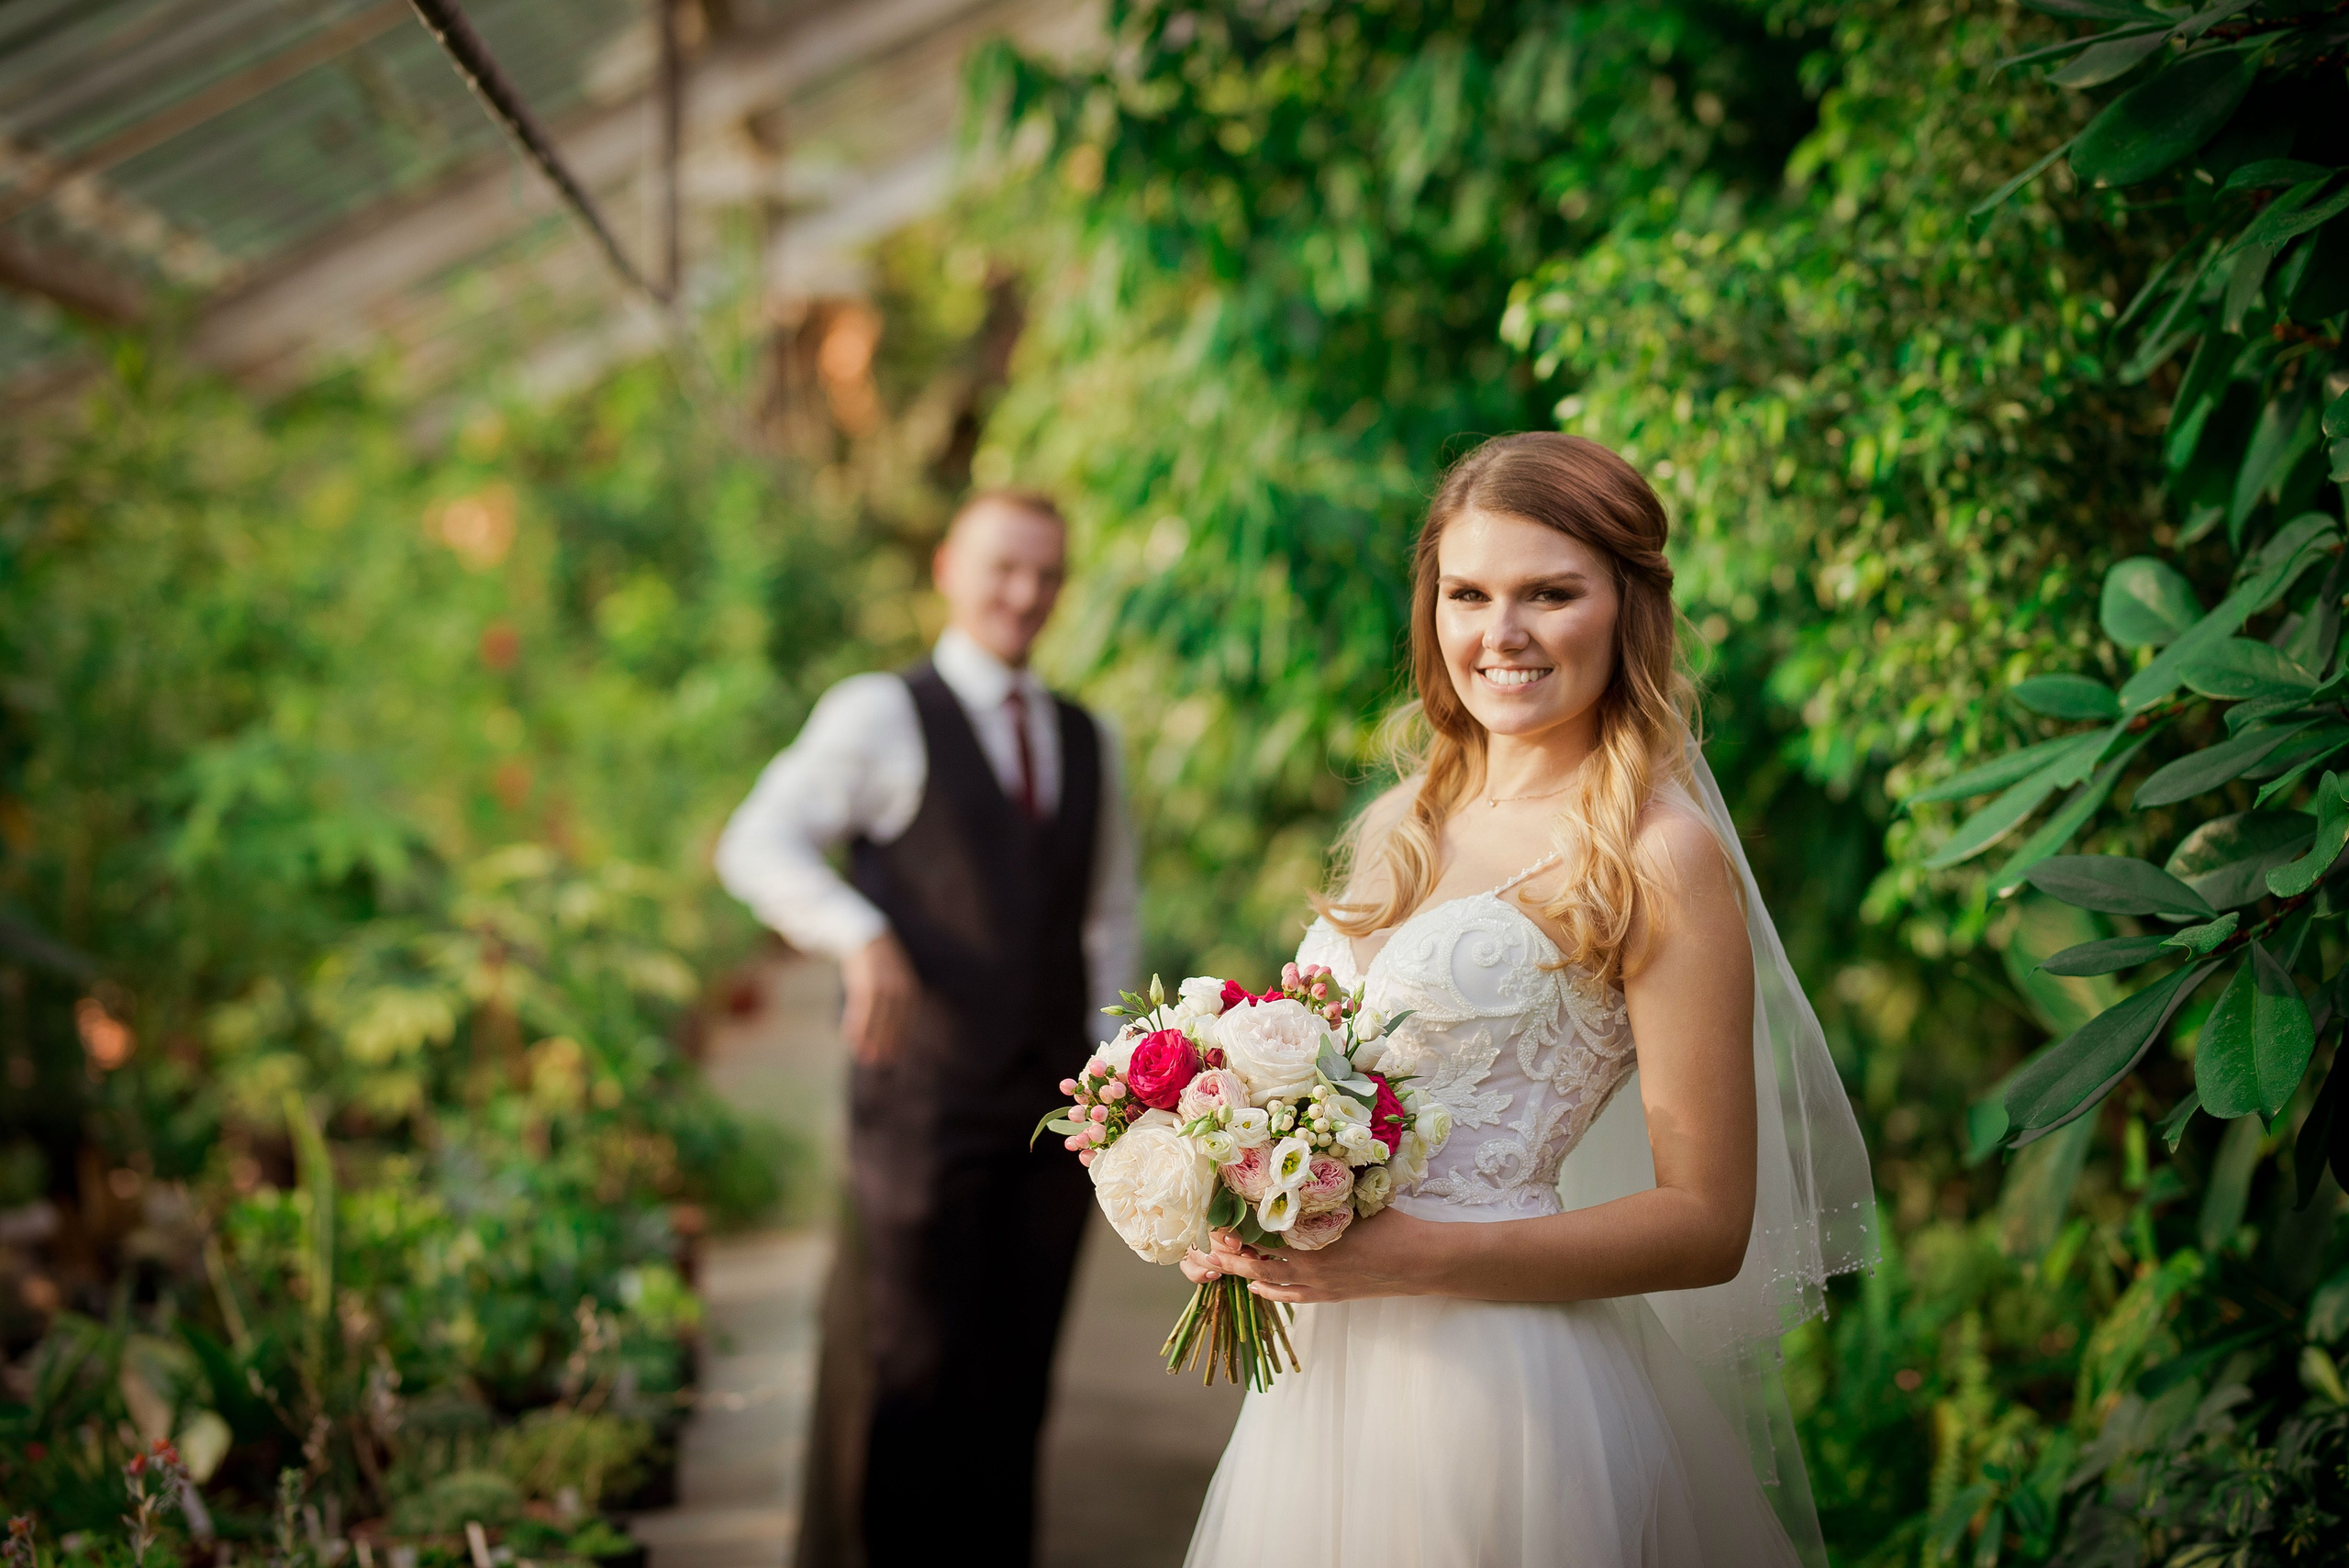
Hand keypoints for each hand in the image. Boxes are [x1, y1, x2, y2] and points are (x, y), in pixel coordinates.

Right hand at [840, 930, 917, 1065]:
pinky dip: (855, 1024)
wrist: (865, 937)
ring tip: (862, 1055)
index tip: (891, 1059)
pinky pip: (860, 1007)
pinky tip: (849, 1038)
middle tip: (876, 1063)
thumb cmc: (879, 967)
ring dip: (869, 1037)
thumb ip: (896, 1005)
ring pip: (876, 1016)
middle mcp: (899, 986)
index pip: (906, 1021)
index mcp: (910, 989)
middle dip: (884, 1043)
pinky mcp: (863, 979)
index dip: (898, 1041)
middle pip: (892, 1021)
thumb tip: (892, 1034)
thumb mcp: (894, 982)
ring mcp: (881, 982)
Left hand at [1179, 1209, 1443, 1303]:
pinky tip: (1254, 1285)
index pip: (1259, 1230)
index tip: (1217, 1212)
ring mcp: (1317, 1283)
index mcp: (1311, 1235)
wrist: (1419, 1260)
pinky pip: (1289, 1296)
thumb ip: (1323, 1187)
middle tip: (1208, 1239)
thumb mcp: (1354, 1196)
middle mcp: (1308, 1263)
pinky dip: (1268, 1290)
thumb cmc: (1390, 1222)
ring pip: (1267, 1279)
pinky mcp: (1327, 1296)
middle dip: (1229, 1250)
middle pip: (1254, 1258)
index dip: (1233, 1224)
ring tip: (1219, 1261)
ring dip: (1242, 1270)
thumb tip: (1296, 1163)